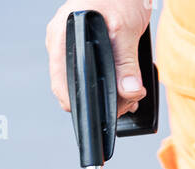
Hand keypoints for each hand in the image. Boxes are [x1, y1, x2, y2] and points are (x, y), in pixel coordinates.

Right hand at [46, 1, 150, 115]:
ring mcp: (73, 46)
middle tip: (130, 101)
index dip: (83, 106)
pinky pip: (97, 74)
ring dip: (113, 95)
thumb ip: (126, 63)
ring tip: (133, 94)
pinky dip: (114, 83)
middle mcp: (63, 44)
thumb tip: (129, 92)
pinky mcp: (87, 48)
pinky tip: (129, 85)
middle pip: (77, 89)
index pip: (62, 87)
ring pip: (89, 84)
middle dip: (106, 101)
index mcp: (62, 39)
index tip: (107, 113)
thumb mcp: (125, 29)